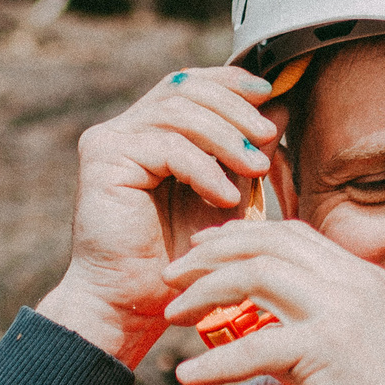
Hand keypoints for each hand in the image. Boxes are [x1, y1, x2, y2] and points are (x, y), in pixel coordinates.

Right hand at [35, 66, 282, 366]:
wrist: (132, 302)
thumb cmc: (178, 257)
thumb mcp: (225, 196)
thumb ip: (245, 154)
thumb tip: (280, 110)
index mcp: (153, 129)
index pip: (192, 84)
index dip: (231, 81)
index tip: (270, 93)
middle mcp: (127, 127)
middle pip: (186, 88)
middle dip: (235, 108)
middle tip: (268, 136)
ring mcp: (111, 139)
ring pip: (178, 111)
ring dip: (225, 137)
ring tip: (256, 169)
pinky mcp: (103, 157)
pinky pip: (166, 146)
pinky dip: (203, 168)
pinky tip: (225, 197)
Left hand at [161, 221, 384, 384]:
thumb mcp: (348, 377)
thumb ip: (292, 374)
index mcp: (364, 281)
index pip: (293, 237)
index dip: (241, 238)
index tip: (202, 253)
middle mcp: (355, 286)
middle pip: (267, 245)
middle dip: (210, 254)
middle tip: (172, 277)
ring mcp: (344, 315)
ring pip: (256, 277)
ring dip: (204, 292)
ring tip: (171, 316)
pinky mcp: (330, 353)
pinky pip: (255, 347)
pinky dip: (215, 362)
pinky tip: (188, 378)